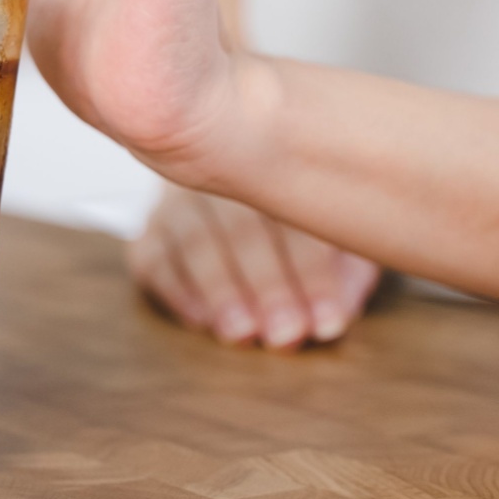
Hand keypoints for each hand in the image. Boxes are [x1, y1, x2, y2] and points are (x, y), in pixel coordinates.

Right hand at [129, 185, 381, 348]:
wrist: (234, 178)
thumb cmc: (301, 223)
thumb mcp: (336, 234)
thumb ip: (348, 270)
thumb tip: (339, 315)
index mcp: (279, 164)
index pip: (295, 215)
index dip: (313, 272)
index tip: (327, 322)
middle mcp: (224, 174)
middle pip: (242, 225)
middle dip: (266, 284)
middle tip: (285, 334)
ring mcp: (180, 200)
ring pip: (195, 238)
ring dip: (220, 290)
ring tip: (242, 333)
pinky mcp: (151, 230)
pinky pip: (153, 255)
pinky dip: (176, 289)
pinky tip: (201, 320)